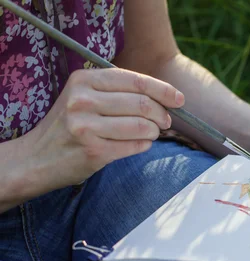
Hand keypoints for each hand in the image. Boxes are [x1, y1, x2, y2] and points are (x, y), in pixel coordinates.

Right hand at [22, 68, 184, 191]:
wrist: (37, 158)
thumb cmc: (70, 125)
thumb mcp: (84, 97)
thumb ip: (117, 91)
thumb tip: (166, 96)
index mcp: (84, 80)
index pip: (135, 80)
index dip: (163, 90)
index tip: (179, 99)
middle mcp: (83, 100)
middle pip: (143, 104)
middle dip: (162, 115)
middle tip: (166, 122)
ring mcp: (86, 126)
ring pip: (143, 126)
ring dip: (155, 131)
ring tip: (152, 133)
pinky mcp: (93, 150)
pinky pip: (136, 145)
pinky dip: (144, 145)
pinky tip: (140, 144)